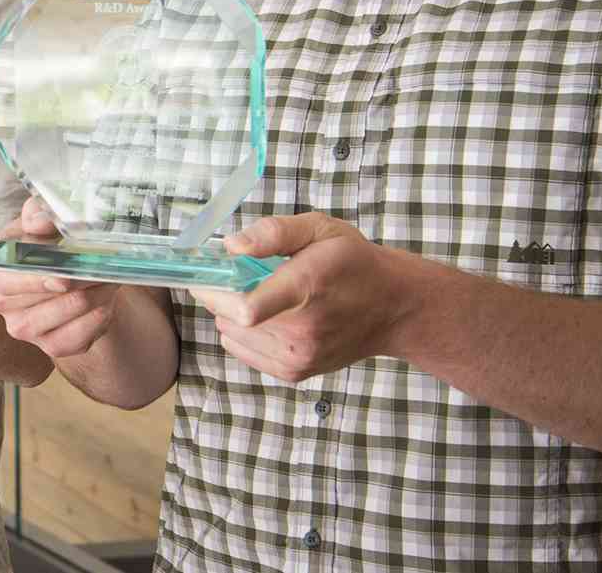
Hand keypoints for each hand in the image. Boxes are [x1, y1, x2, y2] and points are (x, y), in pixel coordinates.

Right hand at [0, 196, 122, 356]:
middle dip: (75, 285)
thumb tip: (40, 221)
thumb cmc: (50, 242)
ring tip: (110, 280)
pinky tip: (105, 304)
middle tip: (103, 271)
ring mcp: (23, 327)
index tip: (62, 277)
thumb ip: (37, 212)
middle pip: (37, 302)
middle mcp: (0, 302)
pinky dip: (96, 321)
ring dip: (92, 299)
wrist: (71, 270)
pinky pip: (75, 340)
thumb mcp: (42, 220)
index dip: (34, 281)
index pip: (6, 280)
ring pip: (61, 319)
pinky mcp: (50, 346)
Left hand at [190, 211, 408, 382]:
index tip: (207, 271)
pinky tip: (270, 315)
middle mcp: (301, 330)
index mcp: (305, 288)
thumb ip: (273, 232)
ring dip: (232, 311)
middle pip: (229, 316)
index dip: (213, 290)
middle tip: (243, 274)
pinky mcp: (293, 372)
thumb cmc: (354, 263)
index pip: (246, 307)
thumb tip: (231, 246)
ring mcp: (298, 356)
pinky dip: (243, 330)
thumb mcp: (319, 229)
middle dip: (221, 291)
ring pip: (230, 331)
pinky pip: (242, 348)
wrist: (393, 308)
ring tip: (264, 294)